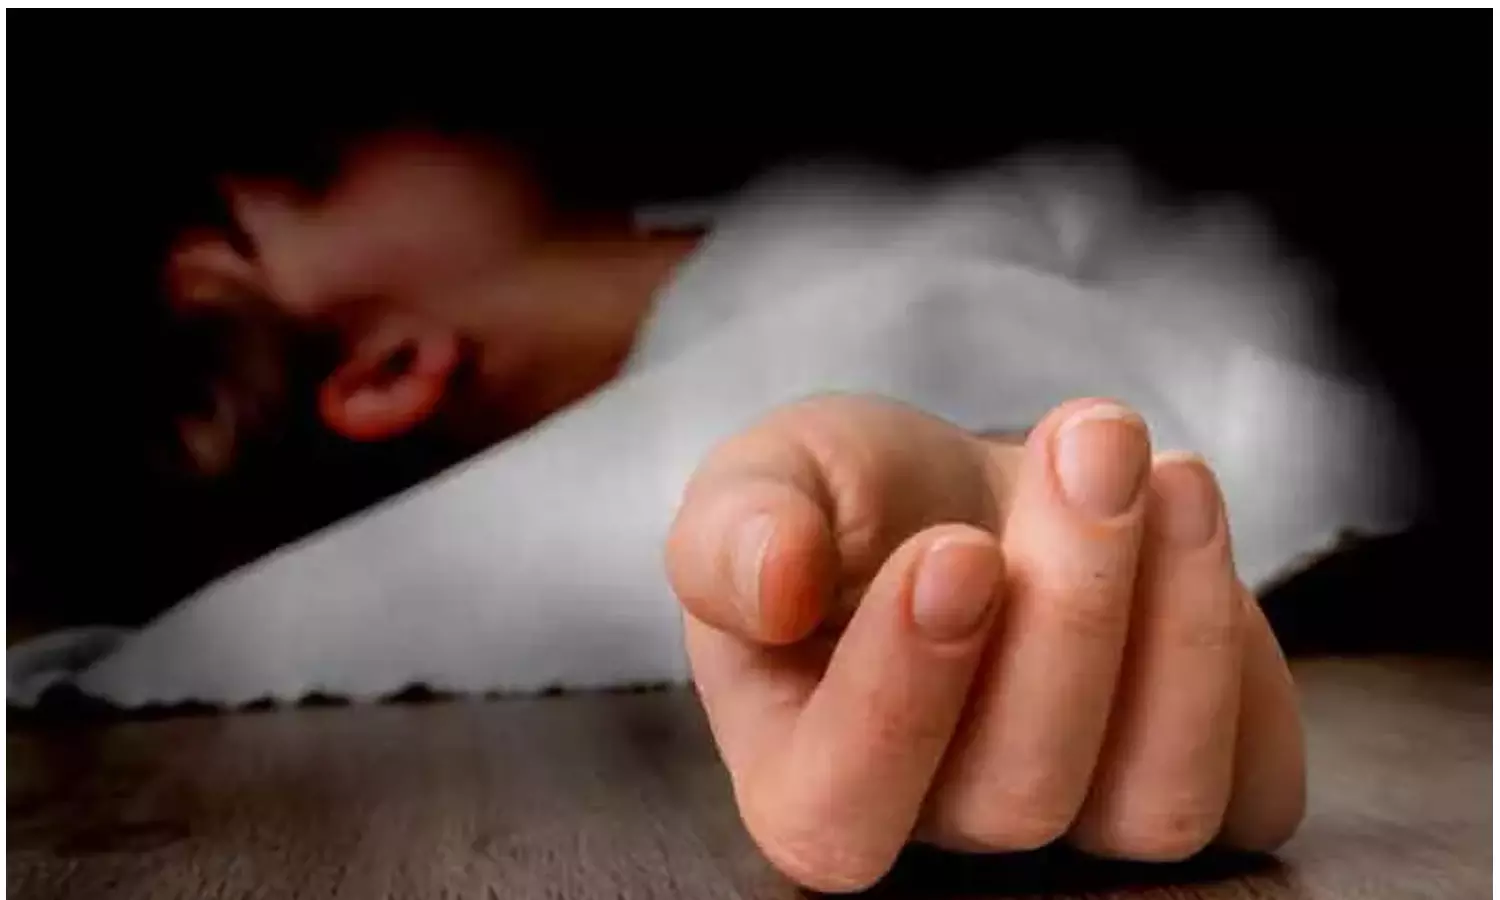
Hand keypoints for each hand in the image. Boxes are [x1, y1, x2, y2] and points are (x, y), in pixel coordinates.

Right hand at [665, 394, 1304, 891]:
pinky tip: (1191, 516)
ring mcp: (1078, 827)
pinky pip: (1250, 785)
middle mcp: (944, 832)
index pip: (838, 810)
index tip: (954, 548)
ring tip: (1163, 469)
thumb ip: (732, 530)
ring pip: (1151, 805)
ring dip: (1177, 627)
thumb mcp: (767, 479)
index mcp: (806, 778)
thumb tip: (772, 583)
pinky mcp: (1196, 790)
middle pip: (1015, 796)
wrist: (967, 488)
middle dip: (1068, 609)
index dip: (900, 696)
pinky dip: (1236, 651)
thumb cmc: (853, 500)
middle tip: (1088, 442)